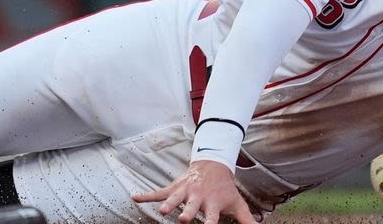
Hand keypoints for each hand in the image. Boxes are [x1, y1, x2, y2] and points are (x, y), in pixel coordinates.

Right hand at [132, 160, 254, 223]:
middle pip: (191, 206)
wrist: (213, 164)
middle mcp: (198, 197)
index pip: (212, 216)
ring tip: (162, 210)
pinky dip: (146, 195)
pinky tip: (135, 198)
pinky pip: (158, 192)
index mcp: (212, 203)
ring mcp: (184, 191)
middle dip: (186, 212)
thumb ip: (247, 220)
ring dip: (168, 203)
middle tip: (182, 218)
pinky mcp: (174, 187)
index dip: (210, 223)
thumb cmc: (225, 189)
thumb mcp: (237, 204)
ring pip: (174, 197)